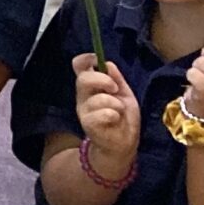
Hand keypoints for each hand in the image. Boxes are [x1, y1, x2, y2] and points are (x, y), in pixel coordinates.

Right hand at [73, 54, 139, 173]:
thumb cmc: (123, 119)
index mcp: (91, 86)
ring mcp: (84, 110)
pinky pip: (103, 113)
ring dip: (115, 103)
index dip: (87, 59)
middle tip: (115, 89)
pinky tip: (116, 120)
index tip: (98, 61)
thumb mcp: (124, 95)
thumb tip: (108, 64)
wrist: (122, 145)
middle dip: (103, 80)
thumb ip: (117, 79)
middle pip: (83, 79)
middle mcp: (83, 96)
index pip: (79, 66)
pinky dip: (114, 115)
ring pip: (98, 98)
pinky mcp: (89, 124)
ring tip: (119, 112)